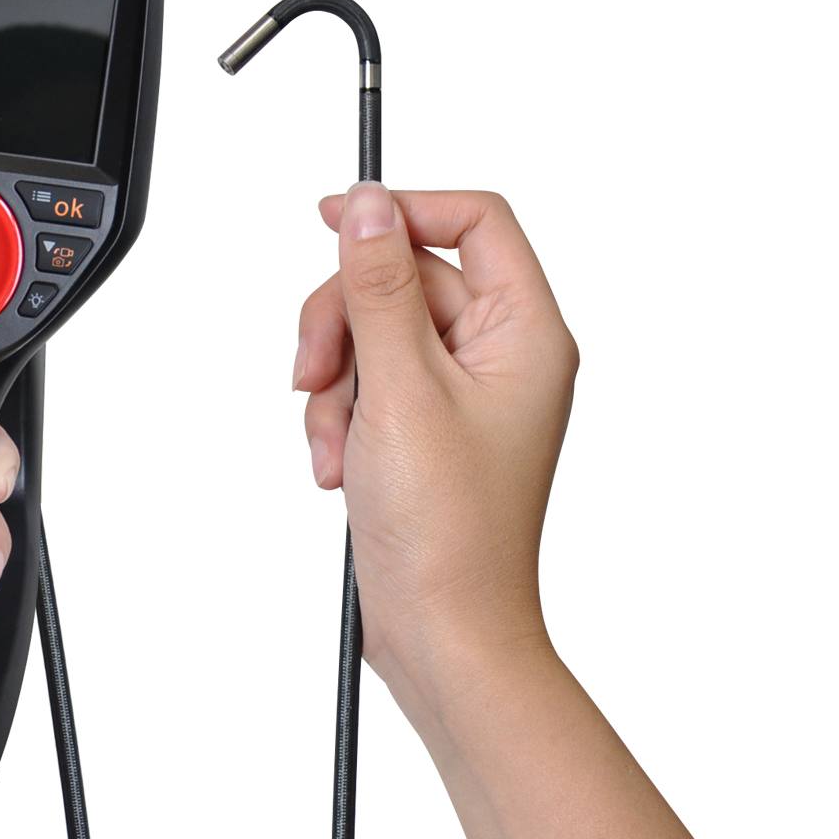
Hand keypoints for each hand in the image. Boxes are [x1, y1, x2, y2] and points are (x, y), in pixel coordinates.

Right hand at [293, 184, 577, 693]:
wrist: (442, 633)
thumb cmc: (449, 532)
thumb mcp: (400, 390)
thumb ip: (379, 286)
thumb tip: (369, 204)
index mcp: (523, 334)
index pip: (475, 221)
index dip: (404, 208)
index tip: (336, 216)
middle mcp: (498, 355)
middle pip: (404, 277)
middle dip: (344, 322)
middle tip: (315, 371)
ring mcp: (458, 393)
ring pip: (372, 331)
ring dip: (334, 380)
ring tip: (335, 441)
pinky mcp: (422, 426)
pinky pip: (364, 381)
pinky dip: (338, 415)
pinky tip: (338, 464)